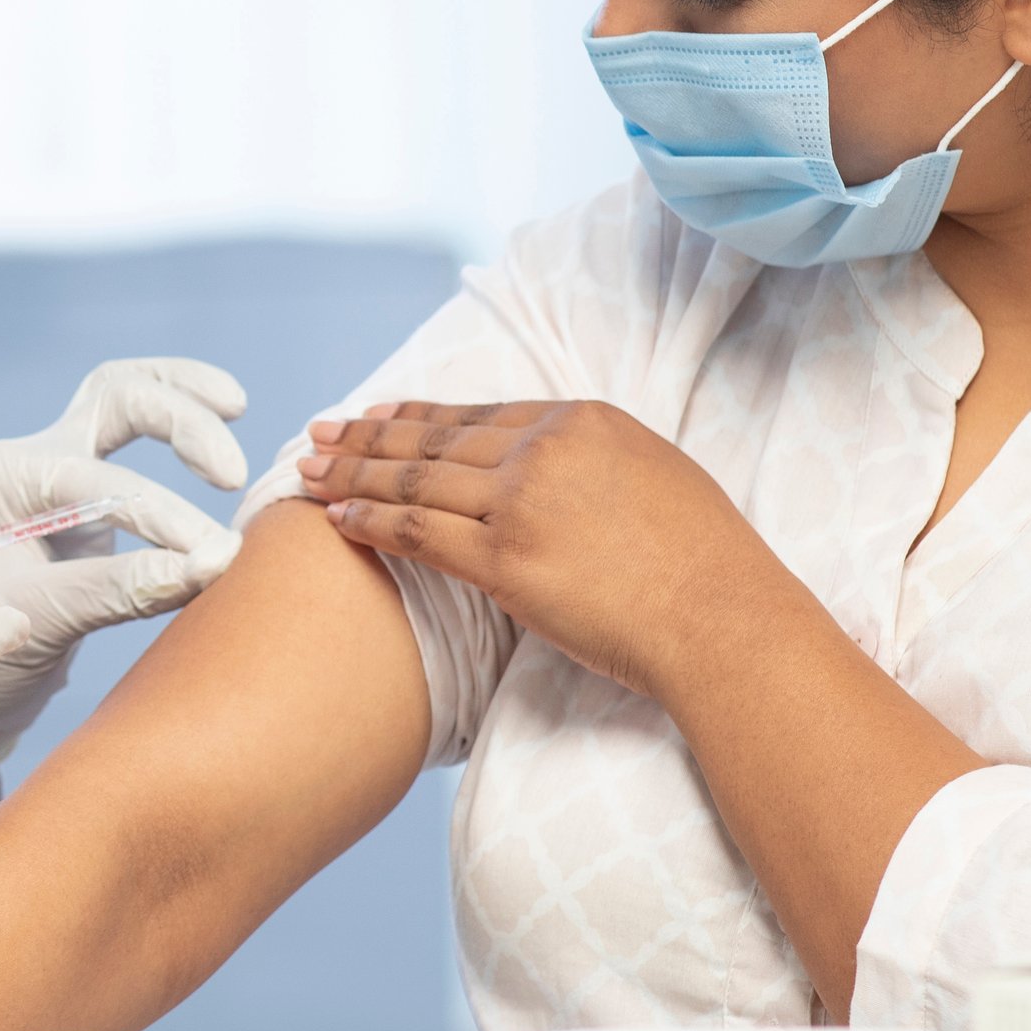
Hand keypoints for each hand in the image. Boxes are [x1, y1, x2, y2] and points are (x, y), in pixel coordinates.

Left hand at [0, 358, 250, 763]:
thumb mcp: (38, 622)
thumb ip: (117, 589)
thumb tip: (209, 564)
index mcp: (7, 480)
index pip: (102, 482)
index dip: (165, 517)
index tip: (215, 558)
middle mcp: (32, 458)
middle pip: (114, 400)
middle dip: (180, 423)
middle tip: (231, 474)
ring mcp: (60, 467)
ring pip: (122, 394)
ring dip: (181, 392)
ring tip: (236, 405)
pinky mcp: (89, 491)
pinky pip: (135, 428)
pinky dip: (179, 415)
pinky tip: (225, 421)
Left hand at [293, 399, 805, 702]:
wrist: (723, 616)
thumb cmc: (705, 561)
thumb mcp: (654, 476)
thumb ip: (593, 462)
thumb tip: (558, 466)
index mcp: (581, 421)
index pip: (477, 415)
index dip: (418, 415)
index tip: (377, 414)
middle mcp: (544, 451)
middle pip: (433, 440)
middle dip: (367, 437)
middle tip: (319, 431)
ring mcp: (521, 504)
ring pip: (415, 482)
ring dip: (351, 474)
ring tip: (307, 470)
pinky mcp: (505, 562)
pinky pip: (418, 534)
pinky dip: (369, 522)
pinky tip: (334, 518)